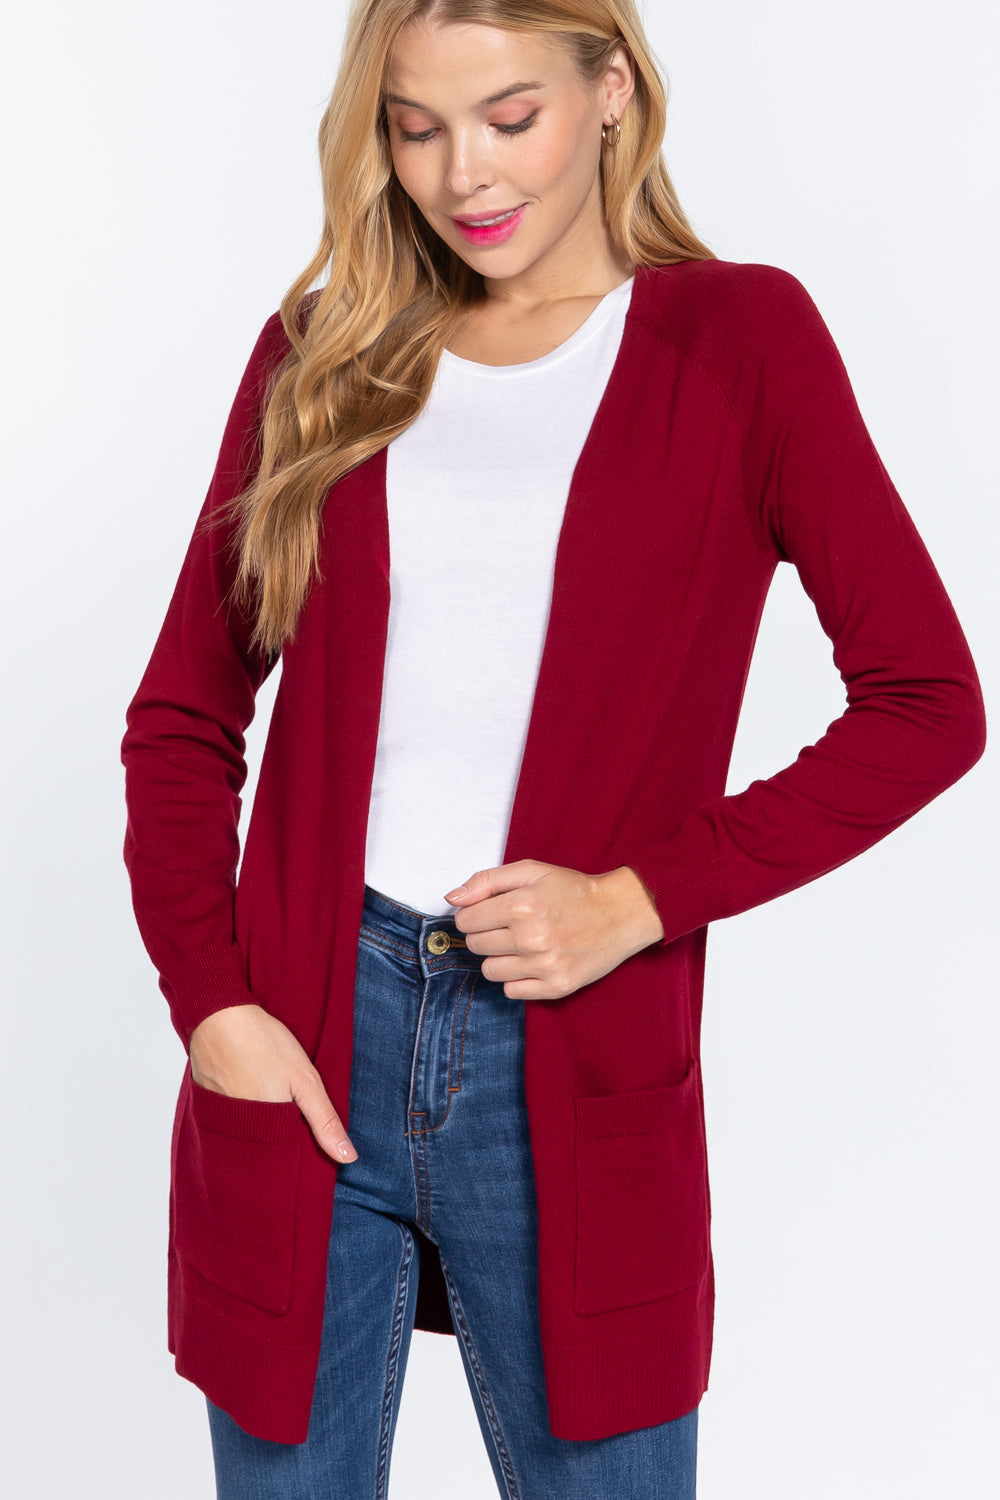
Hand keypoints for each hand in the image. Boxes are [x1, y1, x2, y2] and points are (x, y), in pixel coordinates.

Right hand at [188, 1004, 358, 1161]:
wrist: (220, 1016)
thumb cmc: (265, 1045)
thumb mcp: (305, 1081)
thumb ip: (325, 1121)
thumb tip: (348, 1158)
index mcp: (264, 1132)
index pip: (283, 1157)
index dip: (298, 1149)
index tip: (307, 1134)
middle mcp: (237, 1132)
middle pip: (263, 1145)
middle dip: (279, 1134)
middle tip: (287, 1103)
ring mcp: (218, 1116)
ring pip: (246, 1130)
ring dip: (259, 1120)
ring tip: (268, 1090)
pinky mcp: (207, 1100)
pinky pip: (228, 1114)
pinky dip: (240, 1105)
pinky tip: (249, 1083)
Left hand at [442, 860, 663, 1000]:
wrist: (620, 913)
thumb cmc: (573, 890)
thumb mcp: (531, 871)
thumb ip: (487, 880)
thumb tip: (451, 898)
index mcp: (521, 906)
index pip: (466, 921)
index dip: (474, 914)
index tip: (491, 911)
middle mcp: (531, 938)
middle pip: (476, 946)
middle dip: (486, 934)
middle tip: (511, 925)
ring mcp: (545, 966)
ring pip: (490, 971)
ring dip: (500, 957)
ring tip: (524, 944)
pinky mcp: (557, 986)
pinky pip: (512, 991)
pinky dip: (517, 978)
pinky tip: (534, 961)